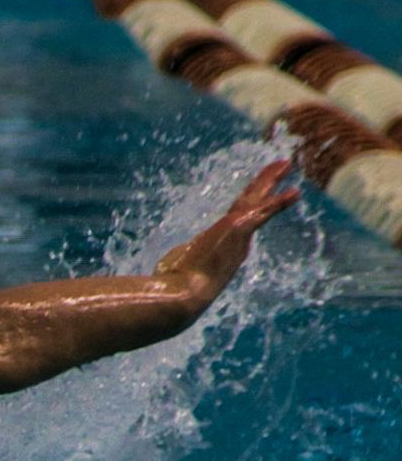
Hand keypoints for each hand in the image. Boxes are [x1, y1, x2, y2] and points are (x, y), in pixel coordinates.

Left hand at [157, 160, 300, 287]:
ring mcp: (239, 236)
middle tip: (279, 168)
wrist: (184, 295)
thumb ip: (178, 262)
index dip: (247, 205)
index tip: (254, 194)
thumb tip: (165, 267)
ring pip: (258, 201)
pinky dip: (279, 203)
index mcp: (223, 249)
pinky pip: (264, 212)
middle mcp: (236, 242)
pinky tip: (295, 192)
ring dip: (270, 181)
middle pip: (252, 206)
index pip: (237, 220)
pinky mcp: (240, 229)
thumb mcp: (176, 269)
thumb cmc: (175, 287)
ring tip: (285, 164)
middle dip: (264, 187)